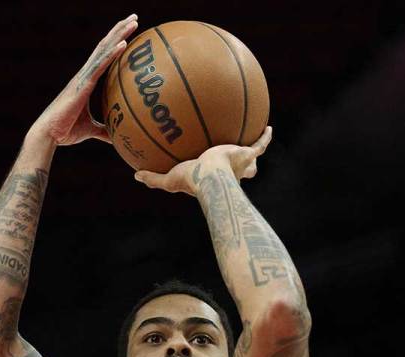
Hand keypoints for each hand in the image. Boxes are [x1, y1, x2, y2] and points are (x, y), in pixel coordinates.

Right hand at [32, 14, 138, 145]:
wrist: (49, 135)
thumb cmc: (66, 131)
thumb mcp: (90, 130)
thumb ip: (104, 131)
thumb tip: (116, 138)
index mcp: (86, 81)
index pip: (104, 56)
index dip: (115, 41)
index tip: (129, 31)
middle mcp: (85, 74)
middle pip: (105, 46)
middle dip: (119, 30)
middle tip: (134, 17)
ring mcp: (83, 77)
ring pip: (104, 50)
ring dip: (119, 34)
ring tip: (133, 21)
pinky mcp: (82, 84)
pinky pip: (100, 66)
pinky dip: (112, 54)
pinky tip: (124, 44)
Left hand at [134, 127, 272, 195]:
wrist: (211, 177)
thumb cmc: (192, 182)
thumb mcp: (169, 181)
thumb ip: (154, 178)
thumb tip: (136, 175)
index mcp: (216, 179)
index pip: (218, 179)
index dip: (217, 175)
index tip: (217, 169)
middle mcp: (232, 173)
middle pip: (242, 172)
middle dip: (243, 168)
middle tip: (238, 158)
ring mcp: (242, 162)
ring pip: (252, 158)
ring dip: (254, 152)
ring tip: (255, 138)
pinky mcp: (248, 153)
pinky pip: (261, 145)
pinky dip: (265, 137)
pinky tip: (268, 126)